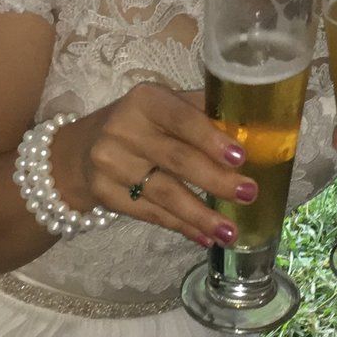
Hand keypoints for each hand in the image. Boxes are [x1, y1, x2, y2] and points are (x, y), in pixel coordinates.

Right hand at [47, 83, 256, 246]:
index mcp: (146, 100)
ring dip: (201, 215)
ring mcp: (110, 162)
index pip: (182, 118)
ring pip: (164, 193)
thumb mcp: (167, 107)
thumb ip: (204, 114)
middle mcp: (123, 128)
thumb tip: (255, 131)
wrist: (82, 149)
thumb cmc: (142, 125)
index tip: (240, 158)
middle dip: (216, 180)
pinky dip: (181, 227)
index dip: (211, 138)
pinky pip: (150, 214)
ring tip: (230, 232)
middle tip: (248, 194)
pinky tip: (204, 237)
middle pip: (176, 159)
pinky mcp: (105, 193)